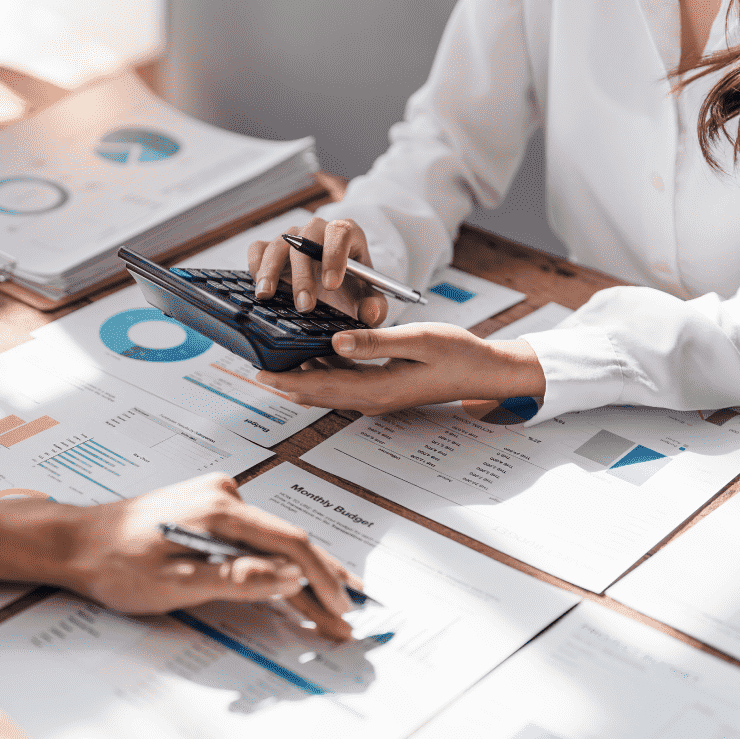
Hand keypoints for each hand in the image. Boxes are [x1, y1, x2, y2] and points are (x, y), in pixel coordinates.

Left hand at [59, 473, 360, 640]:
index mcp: (219, 508)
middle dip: (320, 579)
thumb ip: (236, 578)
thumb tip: (289, 577)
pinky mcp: (207, 510)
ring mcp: (216, 499)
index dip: (320, 579)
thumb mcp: (176, 581)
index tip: (340, 609)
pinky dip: (273, 563)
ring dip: (298, 574)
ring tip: (330, 602)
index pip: (288, 543)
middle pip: (286, 540)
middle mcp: (223, 494)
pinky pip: (253, 538)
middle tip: (349, 611)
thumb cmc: (115, 563)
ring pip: (272, 540)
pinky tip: (290, 580)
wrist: (75, 541)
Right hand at [248, 217, 388, 324]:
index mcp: (346, 234)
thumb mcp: (368, 299)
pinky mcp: (270, 248)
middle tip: (304, 305)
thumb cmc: (352, 287)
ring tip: (268, 296)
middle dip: (303, 275)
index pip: (340, 232)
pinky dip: (255, 266)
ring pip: (278, 244)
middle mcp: (316, 230)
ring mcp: (291, 237)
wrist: (334, 287)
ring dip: (272, 271)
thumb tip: (370, 313)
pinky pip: (258, 249)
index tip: (331, 285)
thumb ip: (375, 307)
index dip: (334, 255)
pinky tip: (260, 287)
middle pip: (306, 240)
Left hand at [257, 323, 546, 413]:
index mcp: (377, 388)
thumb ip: (375, 342)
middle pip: (316, 393)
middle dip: (284, 381)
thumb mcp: (418, 340)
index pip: (320, 386)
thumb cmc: (458, 353)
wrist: (485, 372)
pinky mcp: (382, 389)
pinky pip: (342, 384)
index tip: (258, 372)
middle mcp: (372, 398)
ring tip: (272, 362)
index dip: (286, 380)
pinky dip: (321, 373)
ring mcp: (377, 396)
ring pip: (327, 390)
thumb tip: (335, 341)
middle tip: (254, 366)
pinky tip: (310, 356)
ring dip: (300, 379)